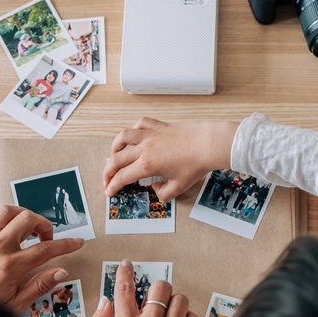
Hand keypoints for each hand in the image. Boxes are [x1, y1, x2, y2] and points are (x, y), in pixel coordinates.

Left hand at [0, 205, 83, 311]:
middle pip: (28, 219)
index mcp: (10, 267)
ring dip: (24, 216)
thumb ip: (40, 286)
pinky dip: (6, 220)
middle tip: (47, 238)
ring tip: (30, 229)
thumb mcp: (16, 305)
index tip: (76, 243)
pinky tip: (11, 232)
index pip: (45, 249)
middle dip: (44, 224)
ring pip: (8, 211)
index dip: (65, 244)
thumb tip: (60, 272)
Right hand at [104, 116, 238, 201]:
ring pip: (123, 137)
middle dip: (108, 171)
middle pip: (116, 159)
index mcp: (147, 165)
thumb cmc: (196, 164)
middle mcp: (145, 148)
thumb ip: (163, 193)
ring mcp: (151, 134)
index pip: (122, 177)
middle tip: (107, 179)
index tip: (109, 191)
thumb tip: (154, 189)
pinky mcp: (159, 125)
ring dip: (114, 147)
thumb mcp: (180, 187)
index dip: (113, 186)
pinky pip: (139, 123)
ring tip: (114, 155)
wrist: (210, 144)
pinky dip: (133, 130)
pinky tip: (134, 136)